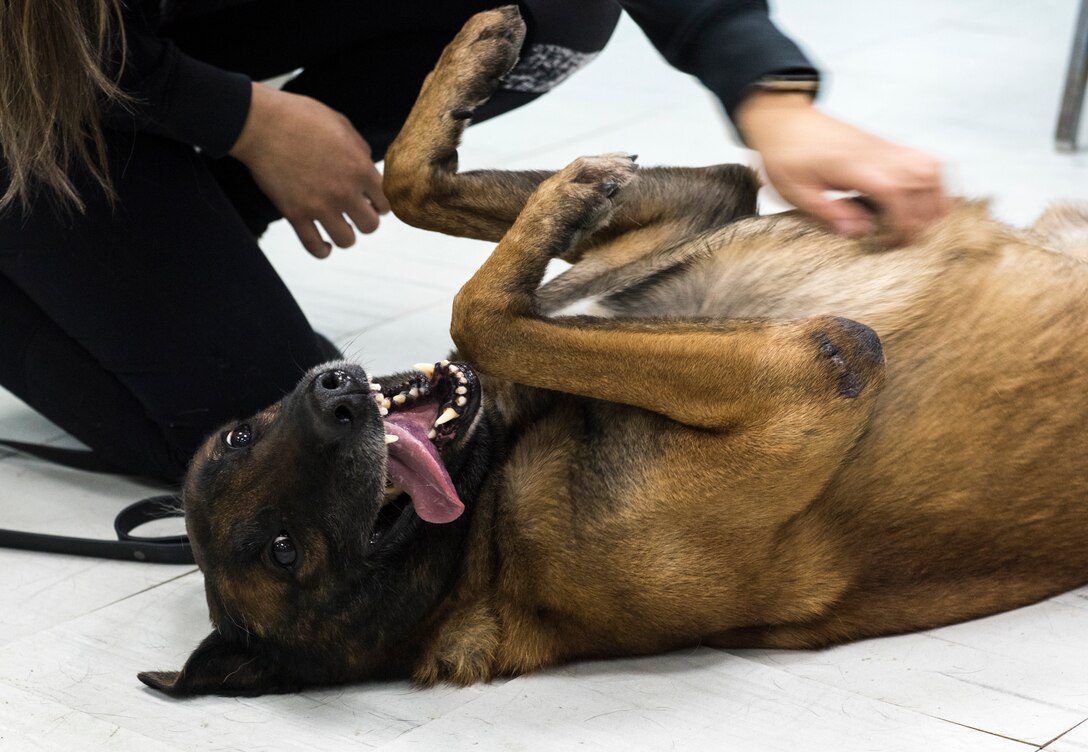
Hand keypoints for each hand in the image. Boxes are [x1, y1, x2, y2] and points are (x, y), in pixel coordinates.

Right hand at [229, 82, 390, 257]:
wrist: (260, 123)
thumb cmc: (300, 117)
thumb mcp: (340, 124)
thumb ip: (359, 149)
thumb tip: (367, 165)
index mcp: (360, 169)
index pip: (386, 202)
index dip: (380, 203)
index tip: (370, 201)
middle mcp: (344, 192)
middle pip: (370, 226)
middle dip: (365, 220)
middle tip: (355, 212)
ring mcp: (319, 206)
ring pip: (347, 241)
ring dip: (345, 235)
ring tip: (339, 225)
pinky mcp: (295, 215)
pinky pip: (315, 247)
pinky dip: (322, 250)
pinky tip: (324, 244)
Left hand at [736, 92, 945, 243]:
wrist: (784, 119)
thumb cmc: (785, 155)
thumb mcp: (796, 192)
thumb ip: (828, 213)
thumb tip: (861, 233)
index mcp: (853, 166)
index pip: (894, 193)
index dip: (901, 222)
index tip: (894, 242)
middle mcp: (877, 154)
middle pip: (923, 180)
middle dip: (922, 215)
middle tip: (905, 238)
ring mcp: (884, 147)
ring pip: (931, 167)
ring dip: (934, 197)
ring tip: (919, 222)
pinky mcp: (885, 146)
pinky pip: (924, 159)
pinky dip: (932, 180)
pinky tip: (920, 200)